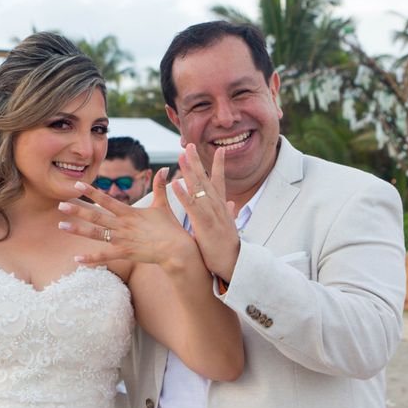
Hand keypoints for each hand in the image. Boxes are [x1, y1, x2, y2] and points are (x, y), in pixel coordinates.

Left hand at [58, 168, 197, 272]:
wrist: (177, 250)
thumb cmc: (170, 228)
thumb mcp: (163, 205)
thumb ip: (160, 186)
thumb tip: (165, 168)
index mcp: (129, 213)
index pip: (107, 200)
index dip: (92, 192)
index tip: (78, 185)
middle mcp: (122, 225)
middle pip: (96, 216)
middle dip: (78, 210)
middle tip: (61, 205)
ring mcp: (122, 240)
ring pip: (96, 234)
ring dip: (78, 230)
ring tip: (61, 226)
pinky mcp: (125, 253)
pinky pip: (104, 256)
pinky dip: (91, 258)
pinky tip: (77, 259)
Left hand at [171, 144, 238, 280]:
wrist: (233, 263)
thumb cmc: (227, 247)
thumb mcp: (229, 227)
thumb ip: (230, 214)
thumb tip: (232, 204)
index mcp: (222, 207)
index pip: (220, 181)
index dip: (218, 165)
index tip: (218, 150)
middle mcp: (217, 206)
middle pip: (206, 179)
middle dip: (197, 161)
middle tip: (189, 145)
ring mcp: (211, 213)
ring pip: (198, 188)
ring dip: (189, 172)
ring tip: (180, 157)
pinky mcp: (204, 223)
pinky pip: (191, 206)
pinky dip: (183, 194)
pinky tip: (174, 184)